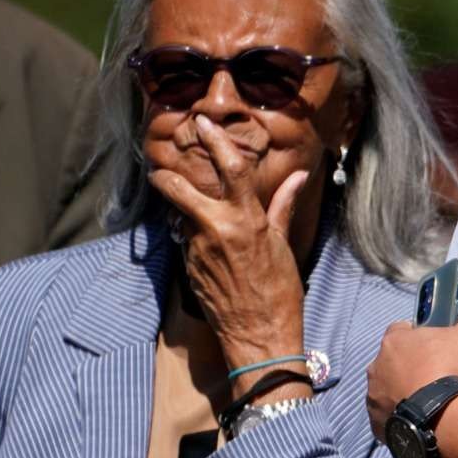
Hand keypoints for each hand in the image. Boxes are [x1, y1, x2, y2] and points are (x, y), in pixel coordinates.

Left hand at [148, 113, 308, 392]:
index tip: (202, 124)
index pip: (232, 168)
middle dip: (166, 176)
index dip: (215, 141)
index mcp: (248, 220)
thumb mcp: (284, 244)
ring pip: (181, 217)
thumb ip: (283, 206)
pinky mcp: (188, 267)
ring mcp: (198, 250)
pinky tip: (203, 245)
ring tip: (186, 212)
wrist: (259, 333)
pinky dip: (191, 236)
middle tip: (159, 167)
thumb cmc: (281, 289)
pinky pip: (186, 241)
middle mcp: (218, 230)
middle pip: (181, 189)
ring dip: (180, 211)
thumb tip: (297, 177)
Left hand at [366, 264, 457, 438]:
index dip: (418, 336)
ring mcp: (374, 396)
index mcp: (395, 340)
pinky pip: (385, 416)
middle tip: (435, 374)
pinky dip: (398, 416)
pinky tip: (419, 418)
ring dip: (401, 390)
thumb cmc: (455, 370)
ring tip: (428, 399)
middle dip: (408, 365)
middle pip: (392, 360)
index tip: (435, 346)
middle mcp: (377, 366)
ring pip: (386, 388)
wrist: (447, 419)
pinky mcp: (377, 423)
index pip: (401, 330)